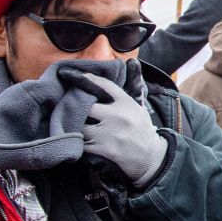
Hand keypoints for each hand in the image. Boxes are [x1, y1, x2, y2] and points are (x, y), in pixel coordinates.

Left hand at [62, 70, 167, 187]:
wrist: (151, 158)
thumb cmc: (143, 130)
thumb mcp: (140, 107)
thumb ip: (133, 87)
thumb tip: (132, 62)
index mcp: (126, 103)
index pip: (103, 86)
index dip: (87, 80)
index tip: (76, 77)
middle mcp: (117, 116)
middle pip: (87, 106)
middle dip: (78, 108)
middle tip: (70, 108)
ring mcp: (109, 133)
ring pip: (81, 126)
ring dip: (76, 127)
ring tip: (72, 126)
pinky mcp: (102, 149)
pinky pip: (81, 143)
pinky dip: (78, 142)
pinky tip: (78, 141)